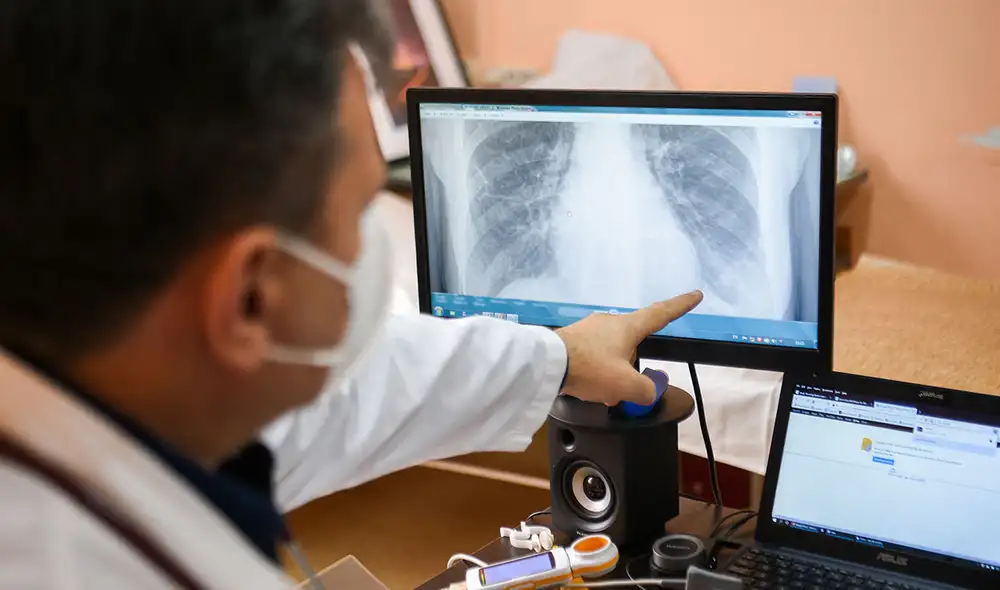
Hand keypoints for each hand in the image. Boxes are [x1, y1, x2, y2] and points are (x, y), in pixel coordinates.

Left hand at [555, 291, 703, 405]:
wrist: (547, 365)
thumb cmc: (590, 369)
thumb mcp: (625, 386)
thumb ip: (645, 390)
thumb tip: (649, 391)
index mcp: (628, 327)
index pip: (661, 313)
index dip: (680, 305)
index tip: (694, 295)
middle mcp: (610, 322)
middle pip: (634, 341)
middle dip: (632, 365)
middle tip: (624, 388)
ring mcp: (590, 328)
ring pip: (612, 352)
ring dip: (613, 372)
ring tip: (603, 393)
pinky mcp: (574, 338)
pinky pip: (594, 355)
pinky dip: (597, 371)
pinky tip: (589, 387)